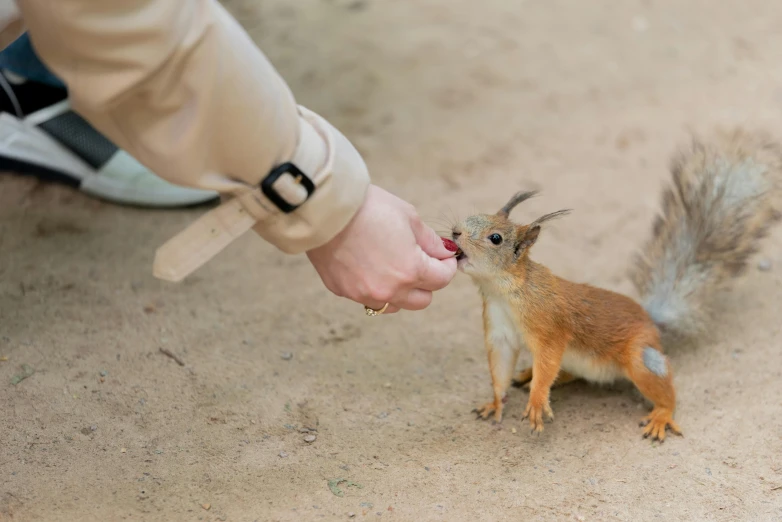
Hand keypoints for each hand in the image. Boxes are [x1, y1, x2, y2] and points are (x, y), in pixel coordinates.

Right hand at [306, 184, 456, 312]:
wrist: (325, 210)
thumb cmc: (369, 208)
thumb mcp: (408, 217)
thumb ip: (430, 241)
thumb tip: (444, 252)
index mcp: (411, 270)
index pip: (441, 280)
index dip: (447, 266)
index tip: (444, 257)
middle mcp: (390, 289)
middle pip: (422, 300)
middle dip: (427, 283)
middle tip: (421, 262)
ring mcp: (364, 294)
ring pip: (395, 305)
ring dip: (401, 291)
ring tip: (393, 267)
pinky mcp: (343, 292)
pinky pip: (367, 297)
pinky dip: (374, 286)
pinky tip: (368, 265)